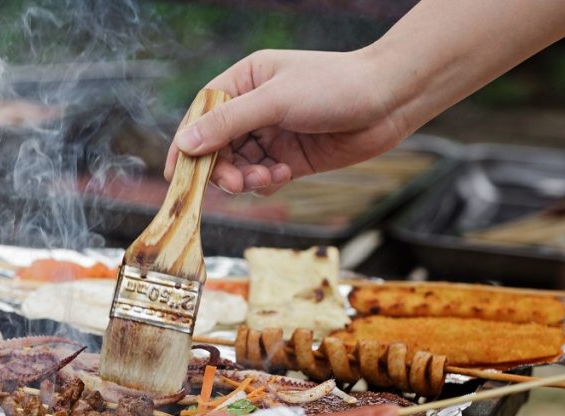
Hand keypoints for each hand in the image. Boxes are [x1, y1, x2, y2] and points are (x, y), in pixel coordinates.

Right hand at [164, 48, 407, 195]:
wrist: (390, 100)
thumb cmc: (335, 85)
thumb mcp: (275, 101)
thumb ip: (227, 124)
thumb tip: (184, 144)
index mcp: (244, 82)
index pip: (201, 116)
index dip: (185, 144)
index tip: (175, 173)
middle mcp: (254, 108)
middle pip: (216, 148)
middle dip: (221, 169)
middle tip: (234, 183)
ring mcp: (272, 135)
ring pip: (238, 167)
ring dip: (245, 179)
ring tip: (266, 179)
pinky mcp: (289, 158)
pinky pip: (261, 178)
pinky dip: (265, 184)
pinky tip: (282, 177)